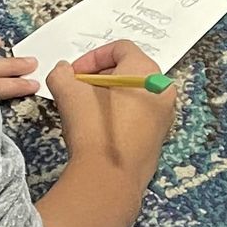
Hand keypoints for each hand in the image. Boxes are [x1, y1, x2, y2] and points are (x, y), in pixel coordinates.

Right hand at [45, 40, 177, 187]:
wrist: (109, 178)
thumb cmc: (93, 128)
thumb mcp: (68, 93)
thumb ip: (62, 74)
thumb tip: (63, 71)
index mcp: (146, 70)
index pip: (121, 48)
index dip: (92, 57)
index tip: (74, 74)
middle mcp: (162, 89)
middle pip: (129, 70)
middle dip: (99, 77)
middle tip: (77, 91)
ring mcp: (164, 115)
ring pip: (134, 94)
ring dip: (108, 97)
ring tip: (84, 111)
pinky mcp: (159, 137)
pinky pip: (139, 115)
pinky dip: (119, 115)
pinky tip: (99, 130)